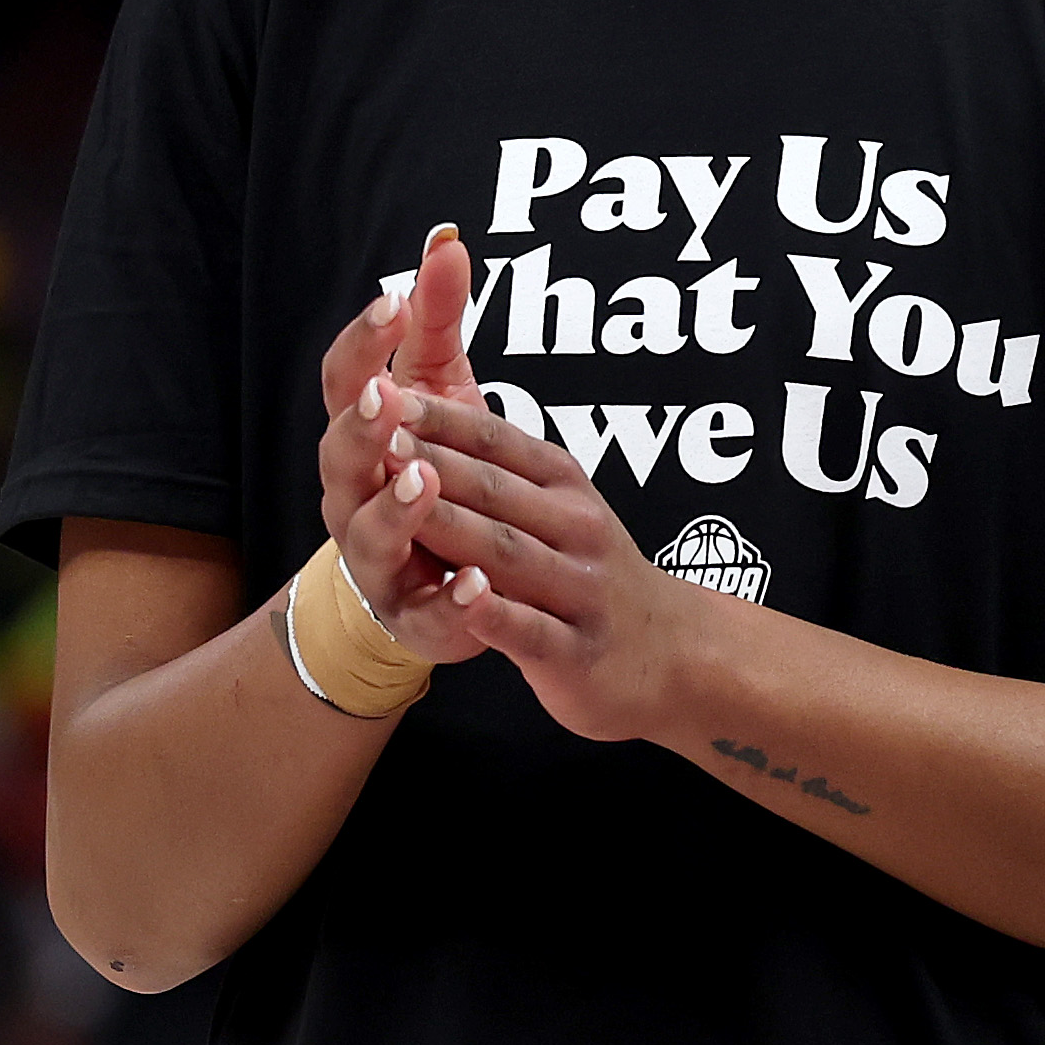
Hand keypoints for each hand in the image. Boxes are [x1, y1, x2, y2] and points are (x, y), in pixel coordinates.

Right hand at [312, 227, 496, 661]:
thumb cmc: (434, 469)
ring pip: (369, 534)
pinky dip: (452, 596)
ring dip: (395, 506)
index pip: (345, 381)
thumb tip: (446, 241)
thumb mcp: (441, 391)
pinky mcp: (417, 612)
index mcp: (360, 437)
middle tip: (386, 397)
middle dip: (361, 426)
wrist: (434, 582)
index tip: (394, 301)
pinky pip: (428, 609)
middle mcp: (352, 496)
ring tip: (421, 479)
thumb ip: (438, 323)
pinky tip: (475, 583)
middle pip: (341, 456)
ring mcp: (378, 557)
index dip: (364, 341)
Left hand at [383, 388, 712, 744]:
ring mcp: (580, 589)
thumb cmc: (591, 575)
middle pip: (495, 490)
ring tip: (399, 501)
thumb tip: (423, 419)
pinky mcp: (576, 650)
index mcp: (565, 488)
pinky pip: (529, 627)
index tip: (384, 393)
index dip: (441, 419)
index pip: (497, 442)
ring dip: (452, 524)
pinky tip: (462, 594)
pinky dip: (494, 610)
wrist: (672, 650)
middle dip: (431, 464)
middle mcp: (578, 528)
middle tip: (372, 439)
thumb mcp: (562, 509)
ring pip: (507, 552)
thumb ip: (502, 473)